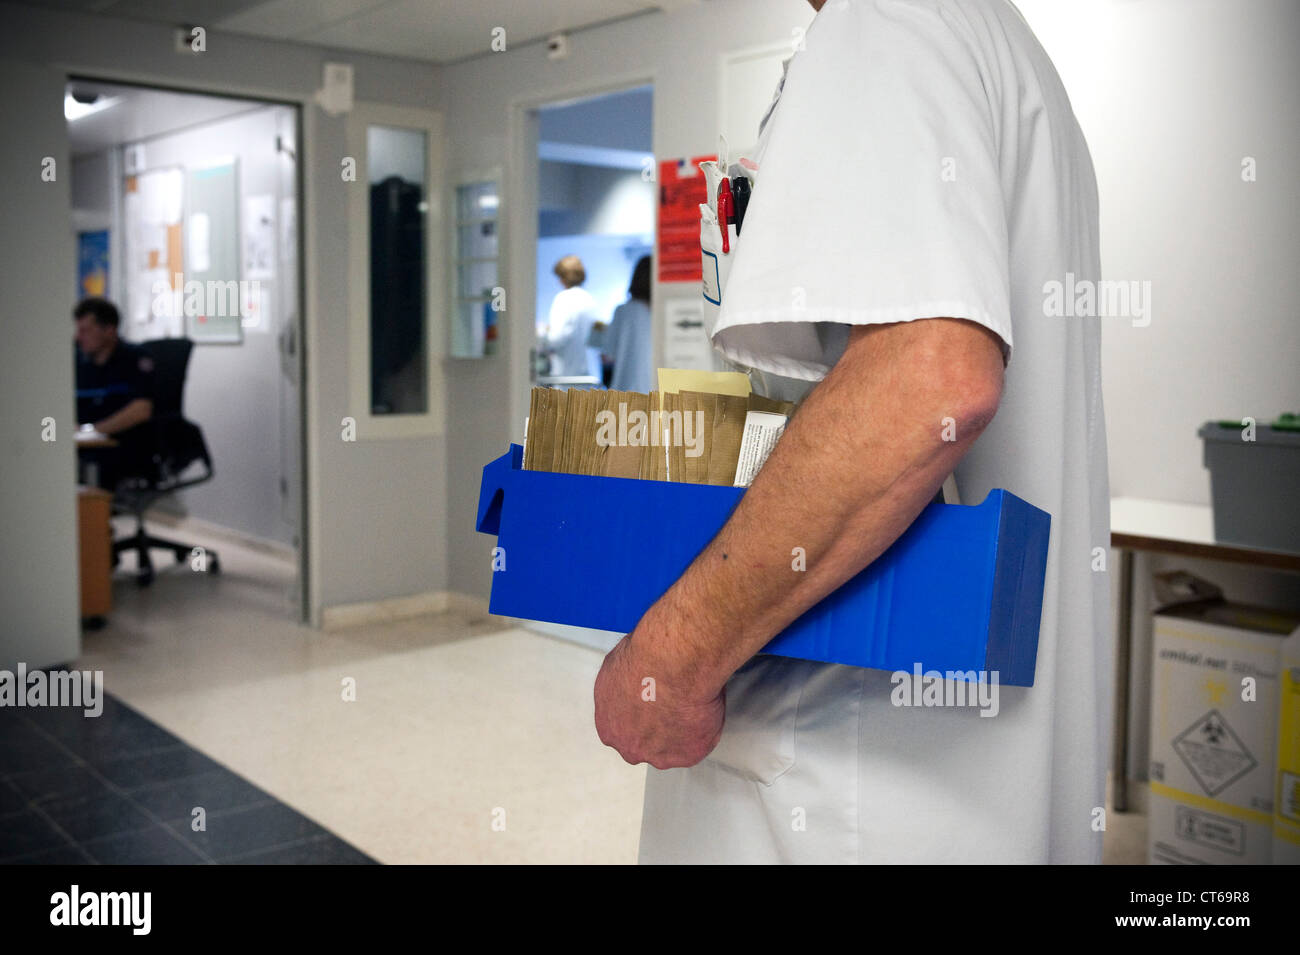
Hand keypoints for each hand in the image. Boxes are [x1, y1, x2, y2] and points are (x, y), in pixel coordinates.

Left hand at [594, 631, 724, 769]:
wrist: (673, 665)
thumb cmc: (645, 662)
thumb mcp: (615, 667)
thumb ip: (620, 686)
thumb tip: (628, 680)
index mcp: (609, 727)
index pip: (621, 730)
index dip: (638, 716)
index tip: (649, 703)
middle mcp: (630, 746)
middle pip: (644, 744)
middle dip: (657, 727)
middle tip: (670, 703)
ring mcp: (659, 754)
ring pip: (671, 746)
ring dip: (679, 729)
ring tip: (688, 701)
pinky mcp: (687, 755)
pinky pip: (697, 744)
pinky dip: (702, 729)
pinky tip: (701, 708)